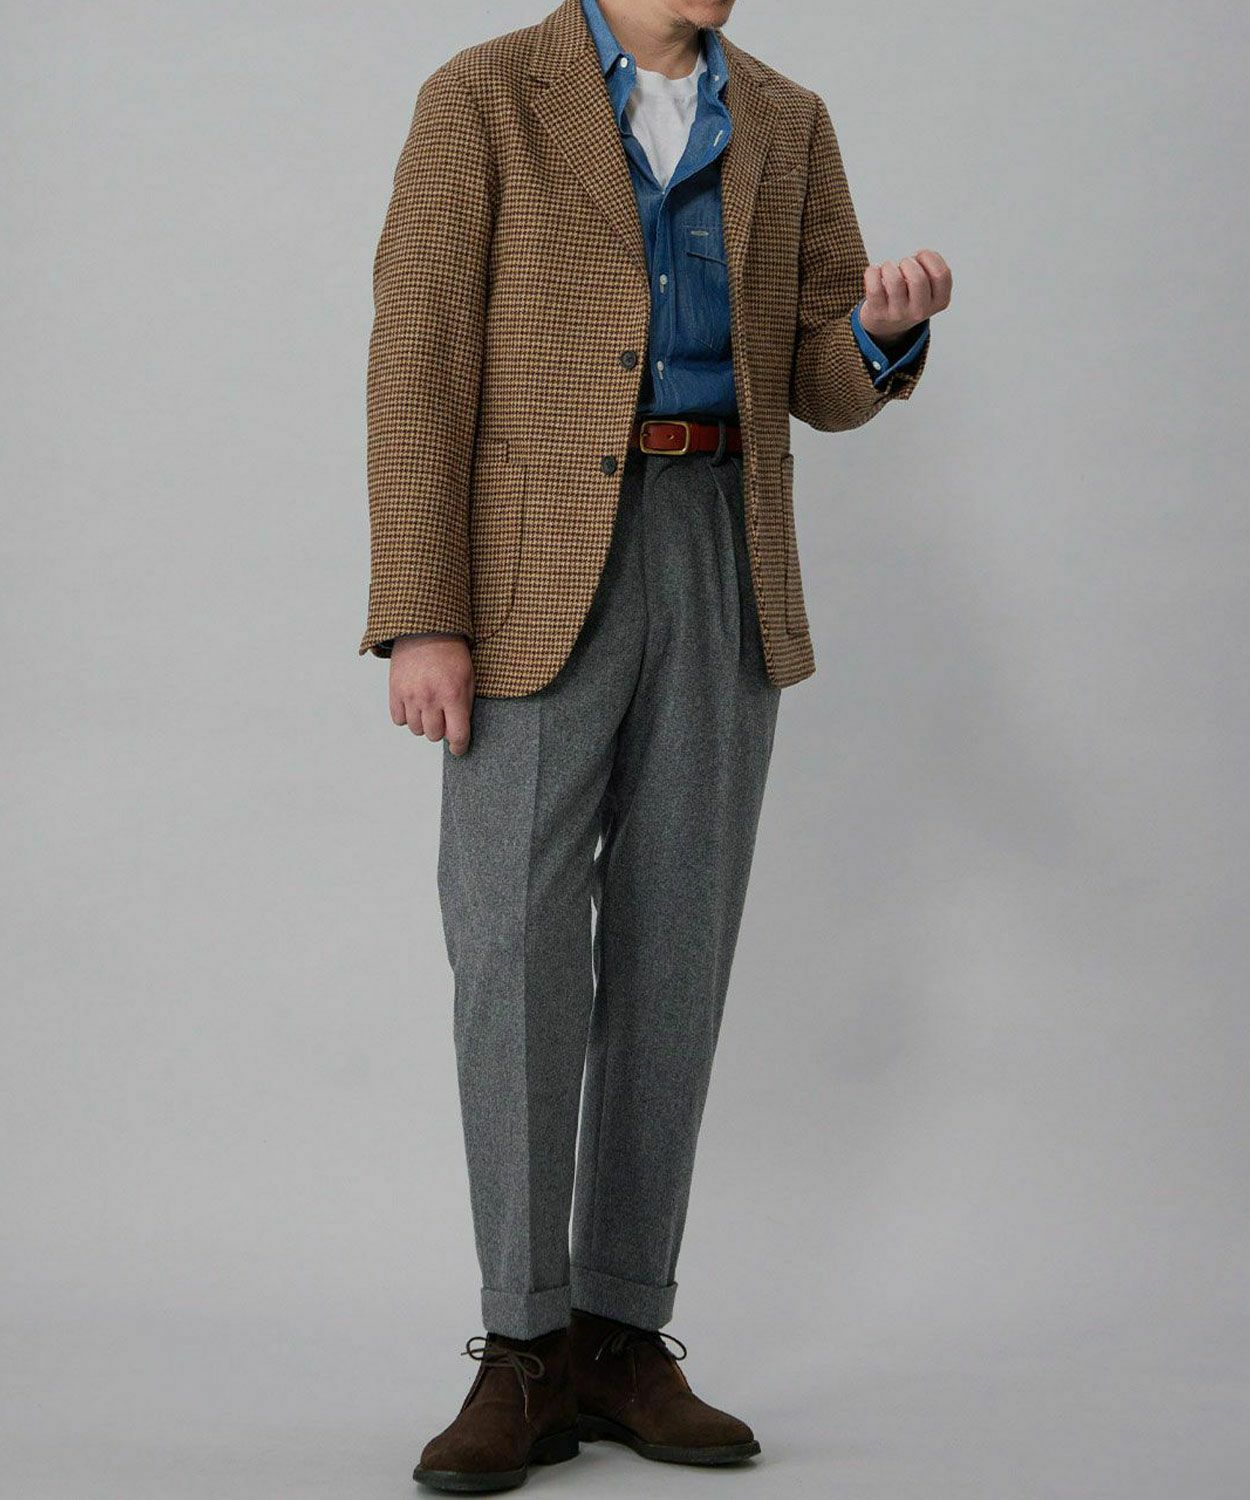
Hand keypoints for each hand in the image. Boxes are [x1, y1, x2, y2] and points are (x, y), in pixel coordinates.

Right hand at [389, 635, 474, 754]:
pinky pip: (398, 720)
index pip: (457, 735)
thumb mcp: (468, 678)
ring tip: (428, 708)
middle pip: (434, 735)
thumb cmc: (451, 654)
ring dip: (424, 723)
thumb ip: (464, 707)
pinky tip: (414, 705)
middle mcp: (430, 698)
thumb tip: (456, 734)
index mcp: (453, 695)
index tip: (458, 749)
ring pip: (416, 730)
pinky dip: (406, 717)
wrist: (425, 630)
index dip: (459, 747)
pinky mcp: (395, 691)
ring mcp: (410, 695)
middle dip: (441, 729)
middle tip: (443, 717)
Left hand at [859, 248, 951, 351]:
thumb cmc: (909, 295)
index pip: (941, 274)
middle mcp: (920, 311)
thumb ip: (931, 269)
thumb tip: (917, 257)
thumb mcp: (929, 286)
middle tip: (902, 266)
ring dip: (889, 266)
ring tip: (887, 269)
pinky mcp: (878, 313)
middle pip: (918, 278)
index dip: (929, 257)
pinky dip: (872, 272)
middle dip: (908, 263)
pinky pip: (874, 287)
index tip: (920, 258)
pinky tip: (875, 272)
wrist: (886, 323)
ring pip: (894, 280)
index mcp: (939, 301)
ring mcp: (899, 314)